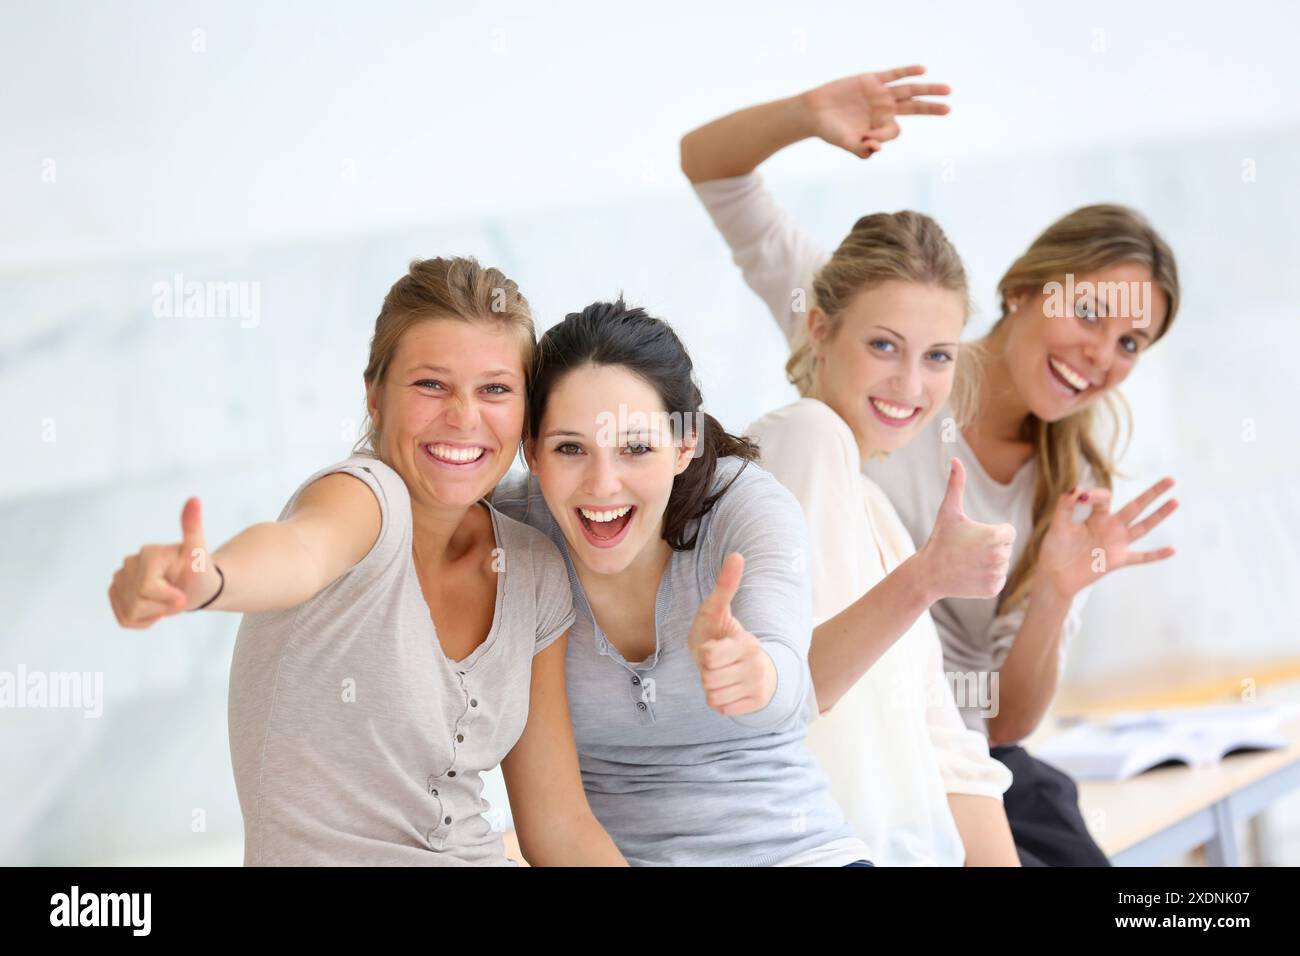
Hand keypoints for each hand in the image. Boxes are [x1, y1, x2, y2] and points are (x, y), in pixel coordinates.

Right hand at [108, 497, 221, 627]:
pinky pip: (124, 619)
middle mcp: (129, 562)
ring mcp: (119, 578)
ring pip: (130, 612)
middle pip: (137, 602)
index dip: (168, 598)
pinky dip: (143, 621)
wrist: (196, 586)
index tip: (183, 597)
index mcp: (147, 553)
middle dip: (162, 606)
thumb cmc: (200, 572)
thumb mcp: (200, 554)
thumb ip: (194, 528)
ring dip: (154, 614)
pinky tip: (156, 609)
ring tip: (167, 600)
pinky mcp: (116, 592)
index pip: (146, 588)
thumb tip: (194, 499)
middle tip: (177, 596)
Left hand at [687, 553, 776, 716]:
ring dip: (711, 687)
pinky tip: (727, 688)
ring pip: (714, 695)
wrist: (738, 663)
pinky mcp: (753, 705)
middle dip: (706, 671)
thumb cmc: (720, 633)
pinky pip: (720, 708)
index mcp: (749, 643)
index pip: (708, 657)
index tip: (715, 646)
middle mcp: (756, 666)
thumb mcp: (716, 609)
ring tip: (721, 674)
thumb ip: (726, 585)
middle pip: (709, 678)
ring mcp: (757, 687)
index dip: (705, 653)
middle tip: (717, 662)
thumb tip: (736, 555)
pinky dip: (719, 701)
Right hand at [801, 64, 950, 158]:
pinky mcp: (871, 80)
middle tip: (949, 109)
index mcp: (880, 126)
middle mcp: (884, 109)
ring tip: (947, 90)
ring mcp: (879, 94)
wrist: (813, 111)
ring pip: (909, 90)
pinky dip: (907, 72)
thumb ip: (861, 149)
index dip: (884, 134)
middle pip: (914, 107)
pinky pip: (893, 75)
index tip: (867, 137)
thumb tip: (878, 148)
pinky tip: (923, 70)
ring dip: (928, 89)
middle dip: (931, 108)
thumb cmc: (830, 131)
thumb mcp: (846, 143)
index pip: (894, 129)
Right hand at [916, 458, 1016, 599]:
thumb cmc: (940, 539)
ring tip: (968, 563)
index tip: (974, 537)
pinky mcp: (992, 590)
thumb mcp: (948, 511)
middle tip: (968, 551)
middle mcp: (1000, 556)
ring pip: (1002, 565)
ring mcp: (996, 574)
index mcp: (996, 535)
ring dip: (989, 563)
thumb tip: (955, 459)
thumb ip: (956, 484)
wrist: (928, 574)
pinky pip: (998, 580)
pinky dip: (987, 578)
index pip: (1008, 532)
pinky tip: (970, 575)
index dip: (992, 533)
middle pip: (1006, 548)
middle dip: (990, 548)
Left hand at [1037, 478, 1177, 598]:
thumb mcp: (1058, 523)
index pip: (1106, 497)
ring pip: (1143, 527)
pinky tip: (1172, 550)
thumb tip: (1078, 488)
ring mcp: (1116, 544)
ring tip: (1175, 501)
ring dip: (1159, 515)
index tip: (1082, 497)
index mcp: (1095, 517)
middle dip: (1152, 493)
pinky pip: (1141, 557)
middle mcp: (1110, 528)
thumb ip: (1065, 505)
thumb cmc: (1055, 549)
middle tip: (1170, 479)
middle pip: (1136, 507)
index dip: (1096, 494)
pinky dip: (1156, 555)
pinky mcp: (1117, 560)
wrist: (1055, 575)